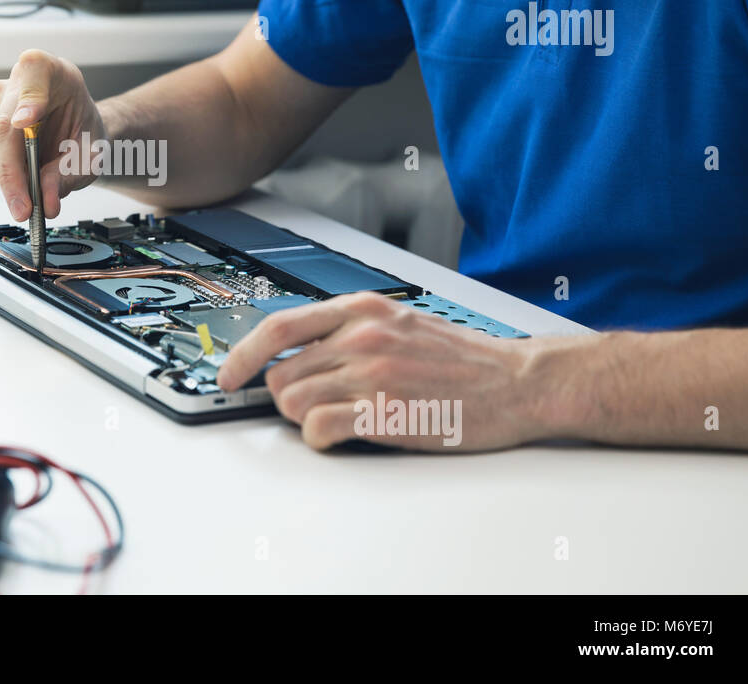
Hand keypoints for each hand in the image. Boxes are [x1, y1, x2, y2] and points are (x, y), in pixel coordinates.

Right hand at [0, 49, 106, 221]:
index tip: (25, 122)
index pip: (35, 74)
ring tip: (35, 182)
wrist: (73, 127)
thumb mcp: (90, 155)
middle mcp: (17, 78)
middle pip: (3, 130)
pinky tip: (21, 169)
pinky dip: (0, 176)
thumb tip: (45, 200)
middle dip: (14, 176)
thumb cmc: (82, 131)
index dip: (28, 99)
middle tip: (27, 209)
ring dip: (10, 180)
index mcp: (52, 71)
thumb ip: (70, 175)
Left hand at [216, 292, 546, 451]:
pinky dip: (321, 438)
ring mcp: (372, 373)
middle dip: (288, 396)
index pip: (278, 325)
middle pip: (281, 372)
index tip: (228, 373)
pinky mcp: (385, 412)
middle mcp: (361, 336)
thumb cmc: (464, 357)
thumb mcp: (401, 321)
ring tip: (340, 419)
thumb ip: (349, 328)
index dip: (242, 354)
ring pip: (293, 402)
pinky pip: (319, 429)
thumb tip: (298, 349)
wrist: (520, 380)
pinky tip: (344, 435)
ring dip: (305, 418)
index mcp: (362, 309)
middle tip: (316, 405)